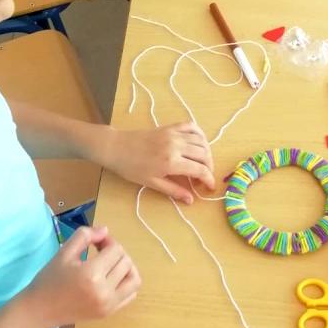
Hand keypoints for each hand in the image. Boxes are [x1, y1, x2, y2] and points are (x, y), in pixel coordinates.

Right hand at [19, 226, 140, 327]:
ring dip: (127, 267)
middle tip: (101, 251)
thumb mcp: (64, 252)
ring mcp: (109, 304)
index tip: (96, 242)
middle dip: (116, 252)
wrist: (40, 310)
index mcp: (91, 274)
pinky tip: (113, 278)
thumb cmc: (49, 280)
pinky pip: (131, 294)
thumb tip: (105, 230)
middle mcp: (104, 291)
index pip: (115, 250)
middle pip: (126, 262)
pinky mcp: (109, 312)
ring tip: (112, 264)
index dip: (108, 241)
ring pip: (134, 279)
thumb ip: (85, 236)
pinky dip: (127, 283)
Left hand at [96, 122, 214, 203]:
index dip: (209, 179)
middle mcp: (176, 146)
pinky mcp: (170, 127)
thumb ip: (173, 190)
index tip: (210, 187)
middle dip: (210, 166)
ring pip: (201, 141)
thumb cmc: (131, 168)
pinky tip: (200, 142)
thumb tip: (191, 200)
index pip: (200, 170)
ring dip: (207, 152)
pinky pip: (191, 126)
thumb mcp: (151, 183)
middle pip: (204, 154)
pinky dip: (200, 134)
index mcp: (171, 162)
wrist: (116, 147)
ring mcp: (174, 134)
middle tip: (206, 176)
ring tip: (204, 162)